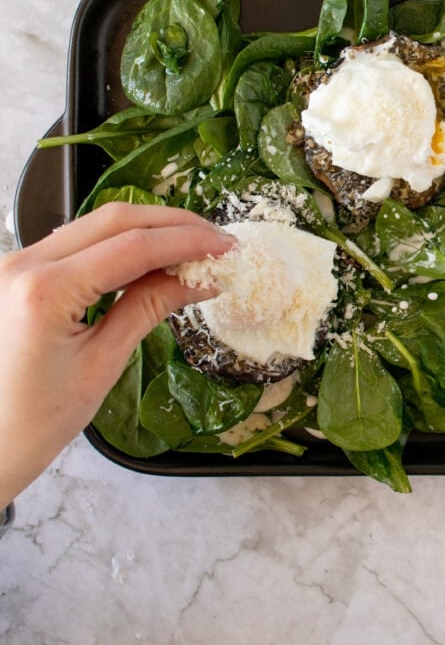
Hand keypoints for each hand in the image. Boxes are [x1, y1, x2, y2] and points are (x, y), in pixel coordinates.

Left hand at [0, 203, 234, 507]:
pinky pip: (75, 244)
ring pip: (94, 225)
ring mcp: (14, 264)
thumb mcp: (101, 365)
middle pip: (113, 220)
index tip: (224, 247)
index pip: (132, 246)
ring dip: (146, 230)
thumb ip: (148, 308)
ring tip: (191, 247)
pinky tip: (149, 258)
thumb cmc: (31, 423)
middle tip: (215, 240)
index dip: (186, 241)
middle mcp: (23, 264)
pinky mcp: (16, 273)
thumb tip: (197, 280)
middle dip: (171, 224)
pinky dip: (117, 245)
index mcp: (44, 290)